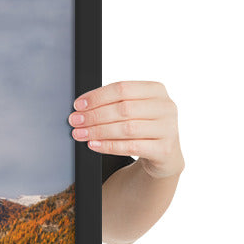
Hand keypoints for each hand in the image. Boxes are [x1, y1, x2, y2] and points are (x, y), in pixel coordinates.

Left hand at [69, 81, 183, 179]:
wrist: (164, 155)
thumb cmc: (143, 128)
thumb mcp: (135, 110)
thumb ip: (114, 104)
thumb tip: (82, 107)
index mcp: (156, 90)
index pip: (123, 88)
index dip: (97, 96)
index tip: (78, 105)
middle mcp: (165, 107)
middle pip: (123, 108)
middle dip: (94, 115)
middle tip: (75, 121)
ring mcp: (168, 128)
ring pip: (126, 128)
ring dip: (98, 131)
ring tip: (80, 134)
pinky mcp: (164, 149)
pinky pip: (131, 147)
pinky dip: (108, 146)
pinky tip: (94, 145)